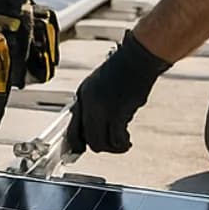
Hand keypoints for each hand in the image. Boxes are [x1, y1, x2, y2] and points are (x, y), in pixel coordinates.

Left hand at [67, 32, 171, 155]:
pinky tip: (127, 141)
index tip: (80, 150)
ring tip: (122, 144)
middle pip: (87, 138)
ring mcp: (103, 108)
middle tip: (111, 146)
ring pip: (100, 142)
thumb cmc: (123, 69)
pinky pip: (116, 138)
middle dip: (99, 146)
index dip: (75, 143)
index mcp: (83, 95)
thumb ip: (94, 104)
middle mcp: (89, 102)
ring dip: (112, 148)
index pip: (72, 127)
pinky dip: (122, 144)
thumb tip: (94, 126)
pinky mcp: (118, 112)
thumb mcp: (100, 85)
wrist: (137, 59)